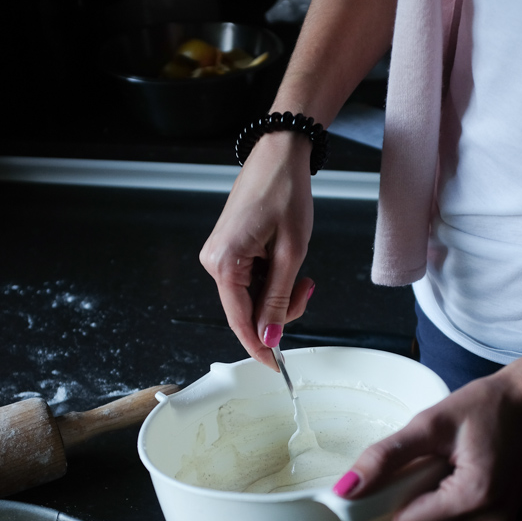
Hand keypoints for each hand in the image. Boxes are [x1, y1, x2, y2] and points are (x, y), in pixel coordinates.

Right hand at [199, 134, 314, 367]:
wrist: (280, 154)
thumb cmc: (285, 193)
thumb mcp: (291, 253)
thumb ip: (279, 299)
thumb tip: (270, 336)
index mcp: (224, 264)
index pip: (240, 321)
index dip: (260, 347)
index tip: (277, 366)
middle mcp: (214, 262)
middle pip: (247, 311)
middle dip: (280, 310)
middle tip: (307, 287)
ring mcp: (220, 256)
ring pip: (252, 298)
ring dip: (280, 294)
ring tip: (301, 269)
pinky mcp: (229, 250)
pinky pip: (251, 281)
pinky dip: (273, 281)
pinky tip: (287, 262)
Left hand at [333, 369, 521, 520]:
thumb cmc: (489, 405)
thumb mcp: (430, 422)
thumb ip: (387, 457)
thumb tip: (346, 490)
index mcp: (475, 500)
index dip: (396, 495)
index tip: (407, 465)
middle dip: (416, 493)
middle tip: (435, 457)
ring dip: (432, 495)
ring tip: (453, 460)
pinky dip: (448, 498)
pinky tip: (464, 470)